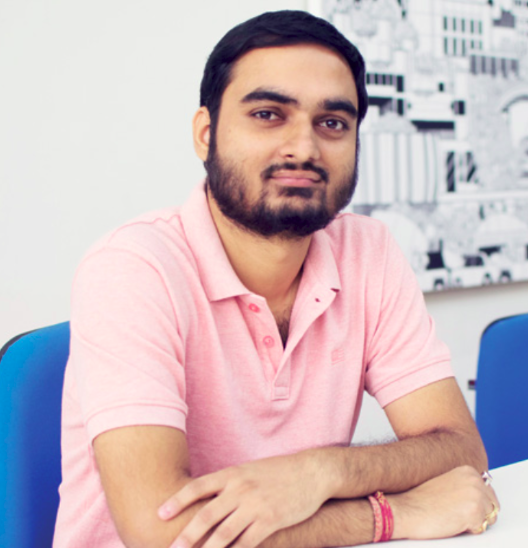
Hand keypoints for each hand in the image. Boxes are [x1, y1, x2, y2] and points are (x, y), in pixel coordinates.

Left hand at [158, 451, 333, 547]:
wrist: (310, 472)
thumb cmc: (278, 471)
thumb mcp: (249, 470)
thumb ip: (229, 483)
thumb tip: (205, 496)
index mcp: (233, 474)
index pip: (198, 487)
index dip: (178, 501)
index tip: (160, 514)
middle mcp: (240, 489)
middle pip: (206, 515)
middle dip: (186, 535)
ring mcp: (255, 506)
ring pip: (223, 534)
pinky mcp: (270, 521)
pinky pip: (246, 544)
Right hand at [389, 465, 499, 539]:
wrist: (406, 508)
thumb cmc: (422, 500)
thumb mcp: (446, 484)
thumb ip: (465, 486)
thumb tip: (482, 496)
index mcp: (468, 470)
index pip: (488, 493)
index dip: (474, 504)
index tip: (456, 504)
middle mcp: (474, 478)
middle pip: (493, 505)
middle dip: (478, 513)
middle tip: (453, 512)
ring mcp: (476, 494)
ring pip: (490, 517)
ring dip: (473, 521)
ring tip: (451, 515)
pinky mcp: (474, 511)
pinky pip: (481, 529)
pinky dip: (468, 530)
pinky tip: (451, 521)